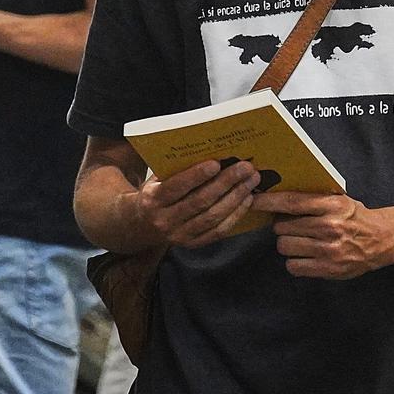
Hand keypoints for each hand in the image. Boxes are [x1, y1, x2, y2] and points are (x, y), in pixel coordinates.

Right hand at [123, 159, 262, 250]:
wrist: (142, 224)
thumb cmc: (155, 193)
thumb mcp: (156, 179)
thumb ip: (176, 168)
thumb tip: (208, 149)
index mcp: (153, 200)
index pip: (177, 187)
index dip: (197, 175)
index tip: (217, 162)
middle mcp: (165, 220)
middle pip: (200, 201)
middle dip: (226, 183)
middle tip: (245, 167)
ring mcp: (179, 235)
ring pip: (212, 217)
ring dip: (236, 198)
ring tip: (251, 181)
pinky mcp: (192, 244)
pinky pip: (218, 231)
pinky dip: (235, 215)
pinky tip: (246, 200)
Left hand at [259, 191, 393, 279]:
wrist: (381, 240)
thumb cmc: (354, 217)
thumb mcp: (338, 200)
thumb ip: (312, 198)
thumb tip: (276, 194)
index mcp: (331, 206)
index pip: (292, 203)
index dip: (269, 202)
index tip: (254, 201)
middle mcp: (329, 227)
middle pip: (282, 227)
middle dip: (282, 226)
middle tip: (292, 226)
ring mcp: (328, 250)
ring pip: (285, 246)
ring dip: (287, 243)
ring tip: (300, 240)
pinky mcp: (328, 269)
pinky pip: (293, 266)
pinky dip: (295, 261)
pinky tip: (306, 255)